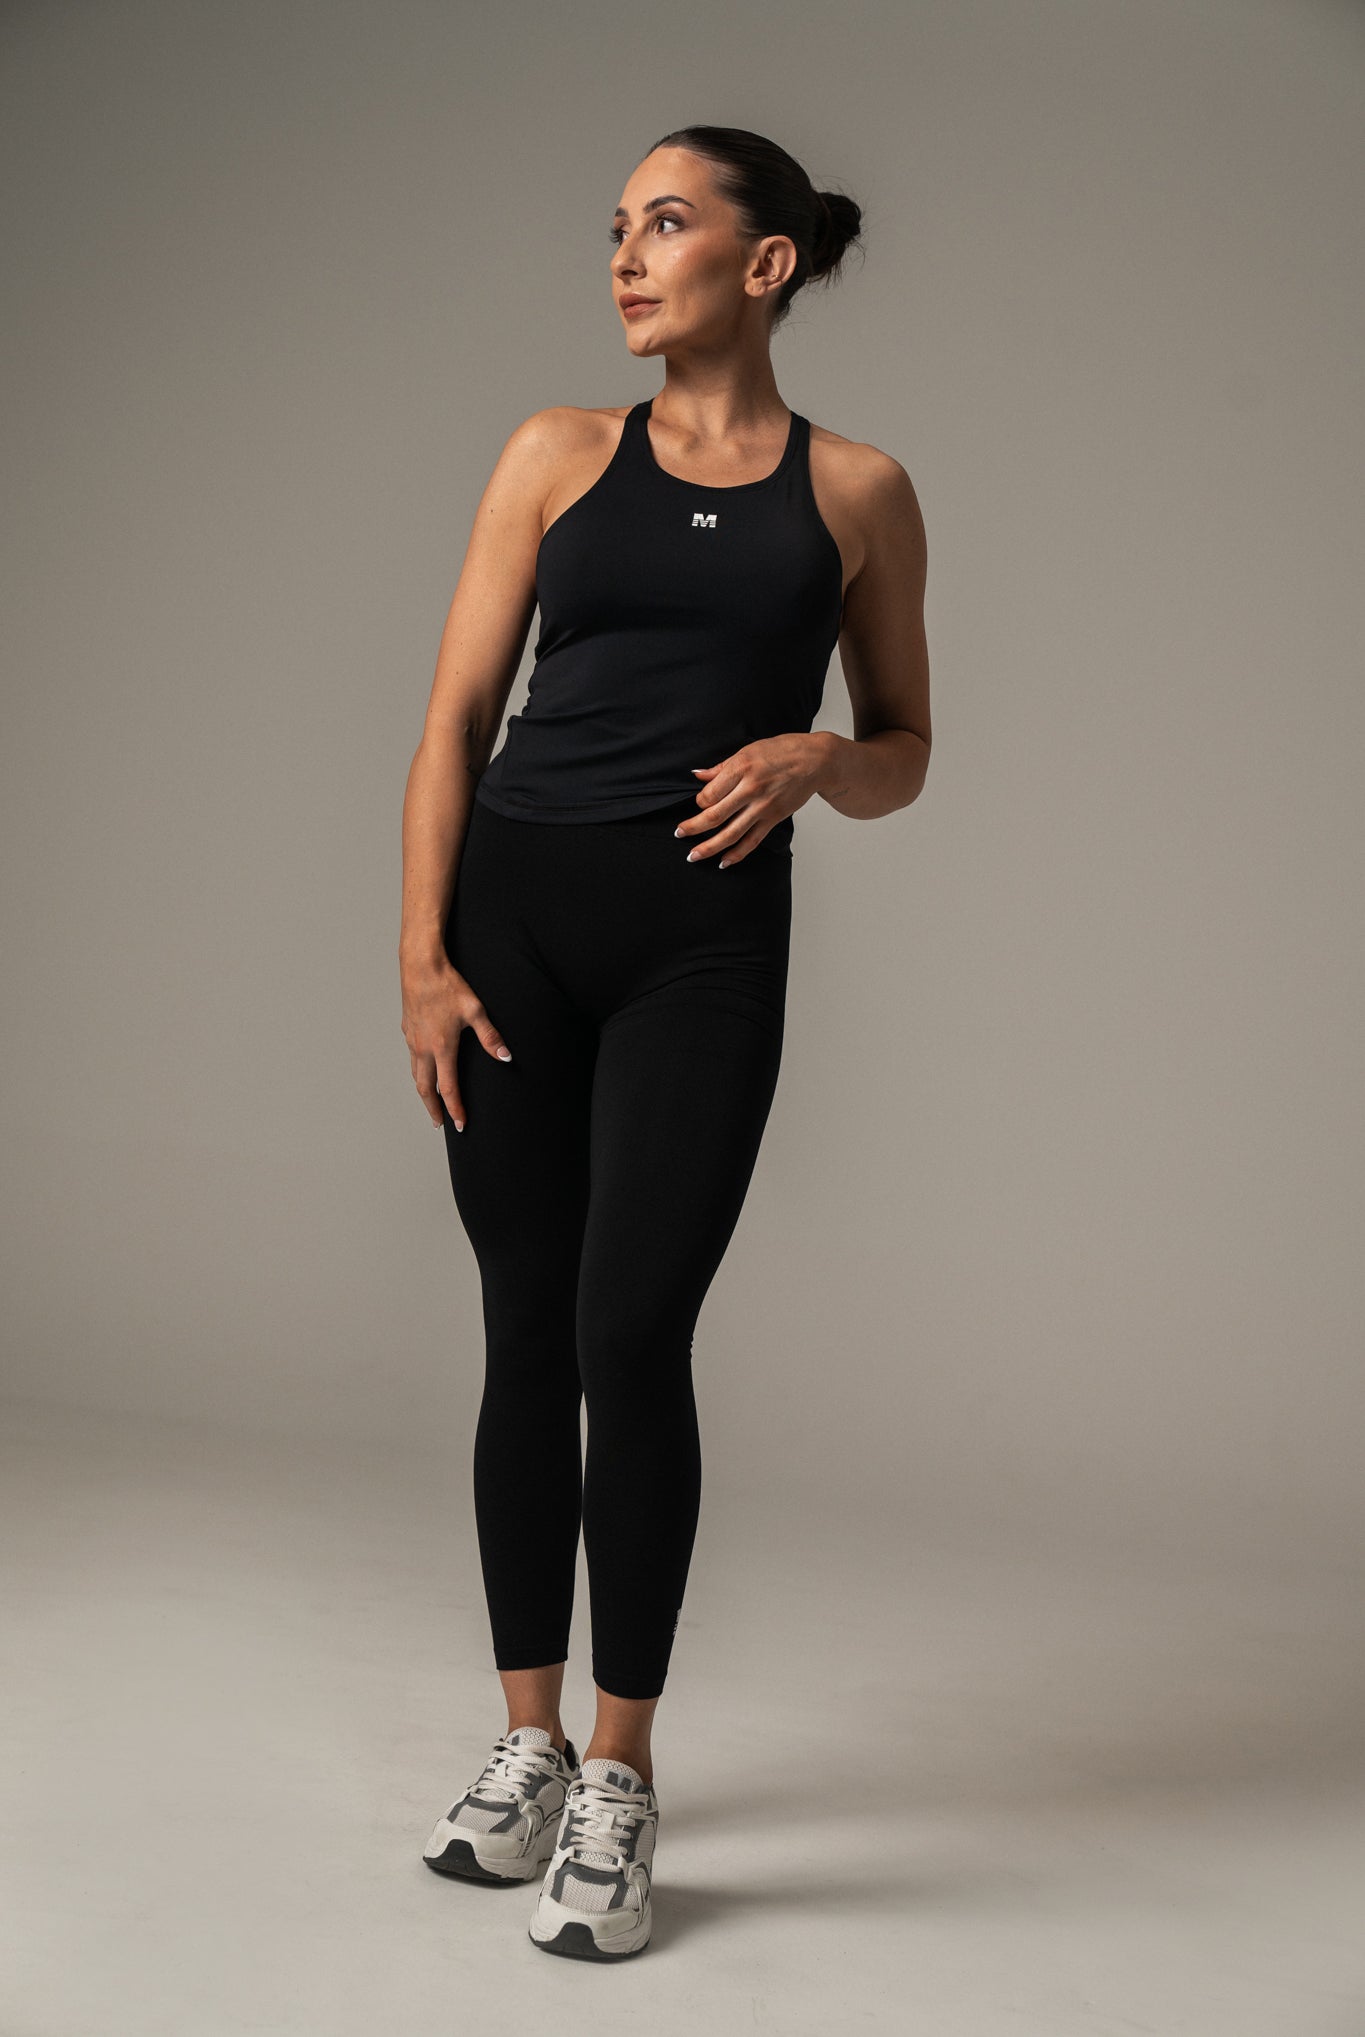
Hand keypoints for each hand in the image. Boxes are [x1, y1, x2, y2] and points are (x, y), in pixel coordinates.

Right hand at [400, 952, 512, 1130]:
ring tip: (431, 1102)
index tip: (461, 1125)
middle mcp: (423, 1048)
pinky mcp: (407, 1029)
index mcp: (441, 1047)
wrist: (421, 965)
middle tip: (440, 1124)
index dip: (455, 1110)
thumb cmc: (448, 986)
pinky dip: (418, 1072)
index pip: (448, 1088)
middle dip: (433, 1109)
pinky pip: (411, 1058)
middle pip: (425, 1089)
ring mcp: (412, 1039)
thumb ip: (490, 1037)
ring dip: (424, 1092)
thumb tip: (506, 1057)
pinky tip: (423, 1069)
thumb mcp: (475, 1011)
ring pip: (415, 1074)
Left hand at [676, 733, 829, 864]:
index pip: (709, 793)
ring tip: (693, 856)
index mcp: (741, 768)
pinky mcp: (774, 818)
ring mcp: (763, 807)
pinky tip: (723, 862)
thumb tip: (697, 775)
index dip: (699, 802)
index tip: (698, 804)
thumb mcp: (748, 750)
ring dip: (709, 847)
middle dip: (693, 828)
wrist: (816, 761)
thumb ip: (721, 767)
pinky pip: (752, 841)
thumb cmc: (782, 751)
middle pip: (715, 815)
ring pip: (731, 833)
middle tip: (678, 834)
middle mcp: (751, 789)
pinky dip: (737, 854)